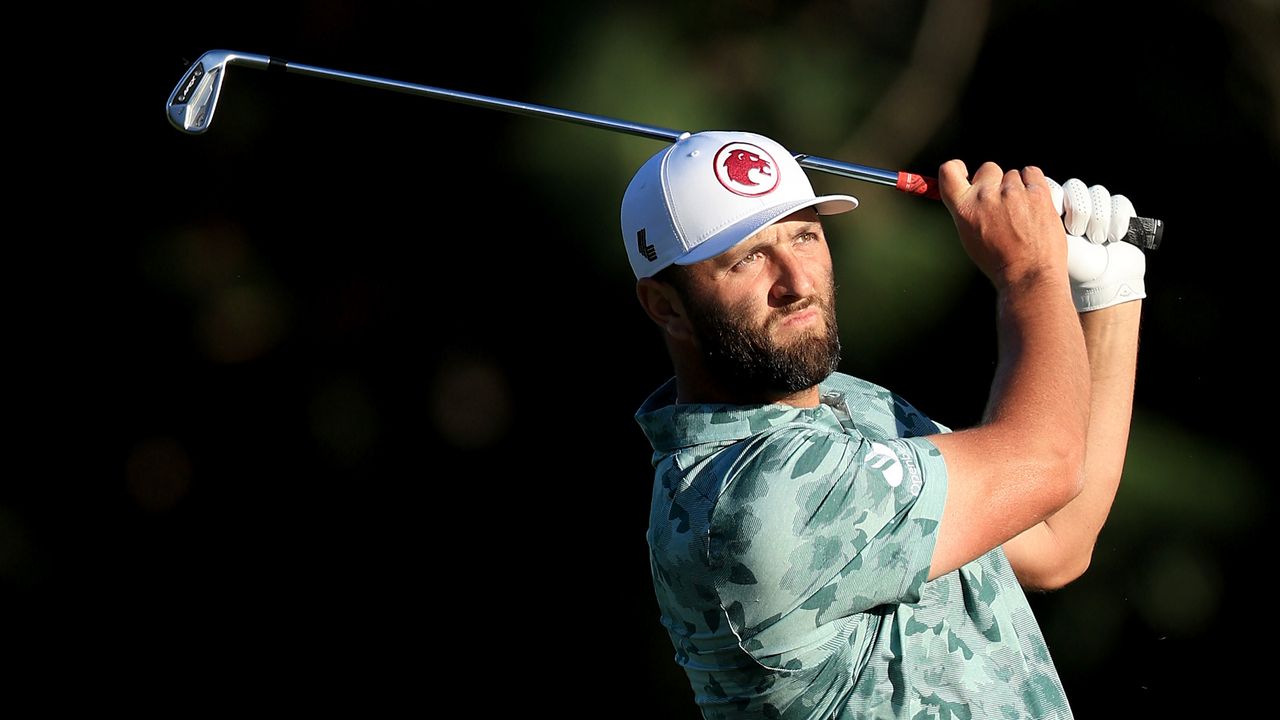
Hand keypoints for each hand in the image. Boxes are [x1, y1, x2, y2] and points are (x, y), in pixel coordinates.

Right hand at [937, 160, 1066, 289]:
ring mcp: (1013, 193)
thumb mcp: (970, 237)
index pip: (949, 171)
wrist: (1028, 275)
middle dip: (995, 181)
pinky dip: (1034, 184)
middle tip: (1004, 204)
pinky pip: (1032, 173)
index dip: (957, 167)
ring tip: (1023, 213)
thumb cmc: (1000, 262)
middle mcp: (986, 196)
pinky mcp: (1037, 192)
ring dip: (1018, 188)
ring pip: (1013, 175)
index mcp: (964, 208)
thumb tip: (970, 195)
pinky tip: (1034, 202)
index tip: (965, 171)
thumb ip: (968, 211)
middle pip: (988, 169)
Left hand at [1044, 177, 1146, 311]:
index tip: (1056, 216)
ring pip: (1098, 193)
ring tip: (1095, 240)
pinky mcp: (1120, 210)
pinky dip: (1116, 223)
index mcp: (1053, 208)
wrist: (1101, 283)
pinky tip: (1111, 238)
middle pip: (1075, 186)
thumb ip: (1036, 222)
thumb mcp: (1049, 243)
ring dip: (1097, 220)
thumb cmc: (1071, 266)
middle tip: (1077, 232)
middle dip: (1078, 211)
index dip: (1055, 198)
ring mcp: (1098, 205)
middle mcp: (1075, 203)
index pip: (1052, 186)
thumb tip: (1026, 201)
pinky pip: (1119, 203)